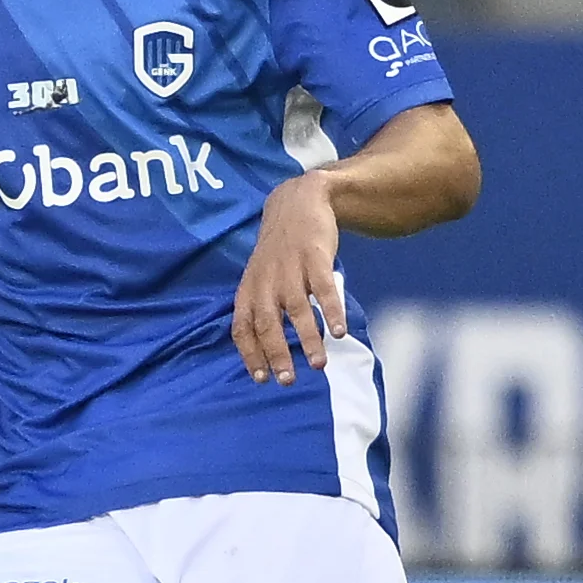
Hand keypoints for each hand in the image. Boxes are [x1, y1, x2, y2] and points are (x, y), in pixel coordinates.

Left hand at [231, 172, 344, 386]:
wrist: (297, 202)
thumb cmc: (279, 252)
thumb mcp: (259, 278)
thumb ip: (261, 309)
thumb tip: (267, 353)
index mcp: (249, 290)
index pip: (243, 328)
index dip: (250, 354)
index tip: (261, 379)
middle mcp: (265, 282)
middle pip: (267, 323)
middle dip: (277, 354)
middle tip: (288, 380)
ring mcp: (289, 269)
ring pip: (297, 310)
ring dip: (308, 339)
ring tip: (319, 364)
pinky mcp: (314, 257)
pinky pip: (323, 289)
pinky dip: (331, 311)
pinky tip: (339, 332)